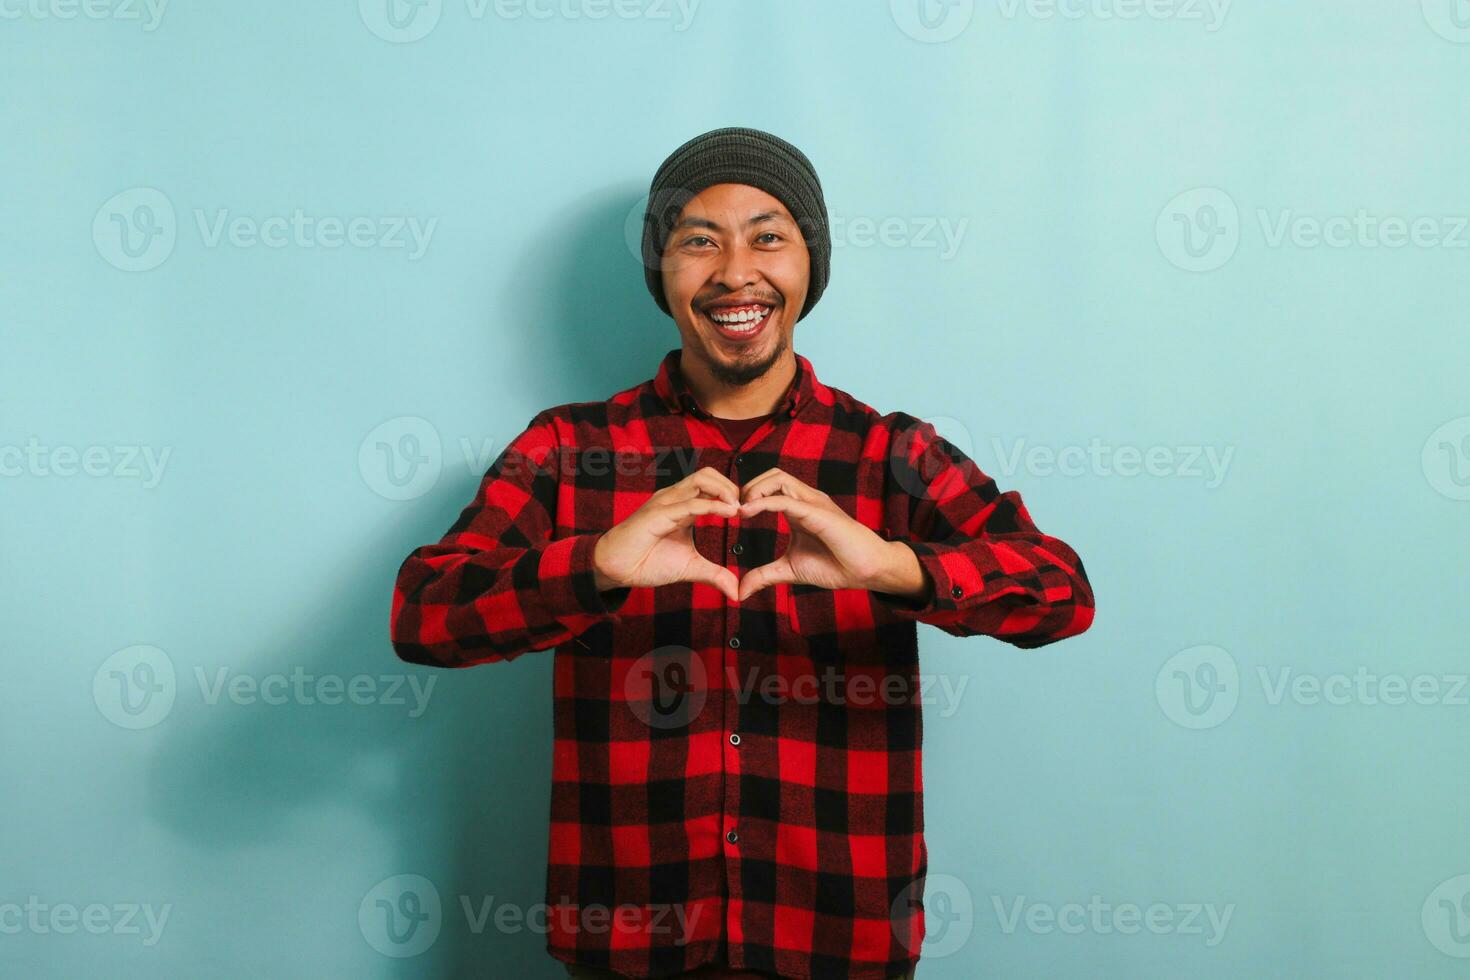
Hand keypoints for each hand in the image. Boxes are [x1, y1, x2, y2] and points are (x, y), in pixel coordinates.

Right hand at [592, 467, 741, 602]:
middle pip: (708, 474)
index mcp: (682, 505)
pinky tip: (729, 513)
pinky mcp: (658, 514)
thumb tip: (736, 592)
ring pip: (700, 479)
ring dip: (725, 490)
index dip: (732, 494)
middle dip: (732, 486)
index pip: (711, 485)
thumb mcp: (690, 568)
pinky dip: (711, 506)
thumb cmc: (648, 562)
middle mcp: (675, 498)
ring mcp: (666, 503)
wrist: (616, 568)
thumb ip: (714, 575)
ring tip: (739, 508)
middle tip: (746, 507)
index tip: (749, 512)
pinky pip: (689, 504)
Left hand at [734, 468, 929, 602]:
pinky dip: (764, 502)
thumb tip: (740, 591)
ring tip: (740, 509)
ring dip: (754, 489)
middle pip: (772, 474)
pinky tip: (747, 512)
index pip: (770, 486)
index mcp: (799, 508)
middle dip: (748, 487)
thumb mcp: (790, 570)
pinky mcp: (818, 512)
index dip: (748, 495)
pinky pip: (786, 499)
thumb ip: (765, 575)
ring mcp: (814, 503)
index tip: (731, 514)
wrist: (867, 571)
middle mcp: (806, 499)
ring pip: (778, 478)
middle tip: (732, 509)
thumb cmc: (836, 566)